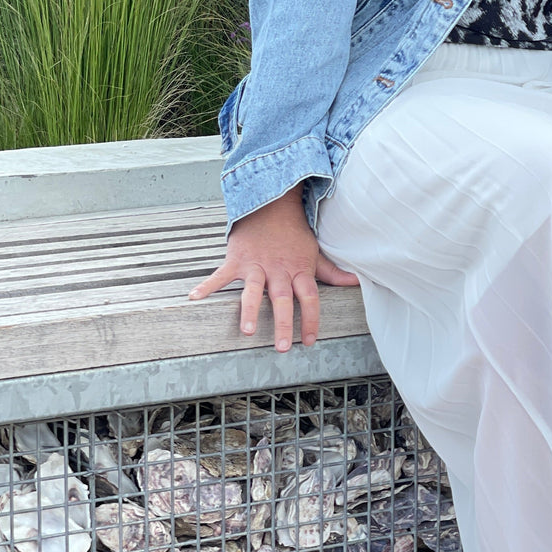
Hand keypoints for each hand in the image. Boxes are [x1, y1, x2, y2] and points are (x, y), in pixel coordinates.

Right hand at [188, 187, 358, 350]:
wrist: (271, 204)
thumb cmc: (293, 233)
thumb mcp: (314, 252)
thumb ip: (332, 271)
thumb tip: (356, 282)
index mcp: (299, 270)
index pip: (309, 298)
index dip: (311, 320)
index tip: (310, 341)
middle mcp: (278, 270)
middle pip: (283, 300)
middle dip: (283, 324)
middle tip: (282, 347)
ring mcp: (256, 265)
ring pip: (253, 291)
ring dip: (250, 311)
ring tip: (248, 331)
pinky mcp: (237, 259)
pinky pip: (221, 275)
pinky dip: (207, 286)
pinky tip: (194, 297)